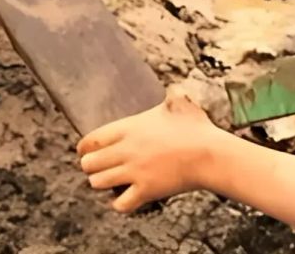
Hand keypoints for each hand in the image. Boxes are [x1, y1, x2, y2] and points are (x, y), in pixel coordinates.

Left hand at [77, 91, 231, 212]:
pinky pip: (120, 204)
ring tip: (109, 183)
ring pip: (98, 183)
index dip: (83, 148)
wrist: (210, 154)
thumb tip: (176, 89)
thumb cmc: (197, 128)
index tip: (85, 152)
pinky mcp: (146, 191)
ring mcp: (135, 172)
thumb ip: (172, 95)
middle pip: (89, 164)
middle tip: (99, 168)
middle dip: (90, 167)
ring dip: (101, 184)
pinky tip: (124, 198)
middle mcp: (127, 150)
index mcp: (129, 128)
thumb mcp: (181, 103)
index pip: (90, 140)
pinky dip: (118, 204)